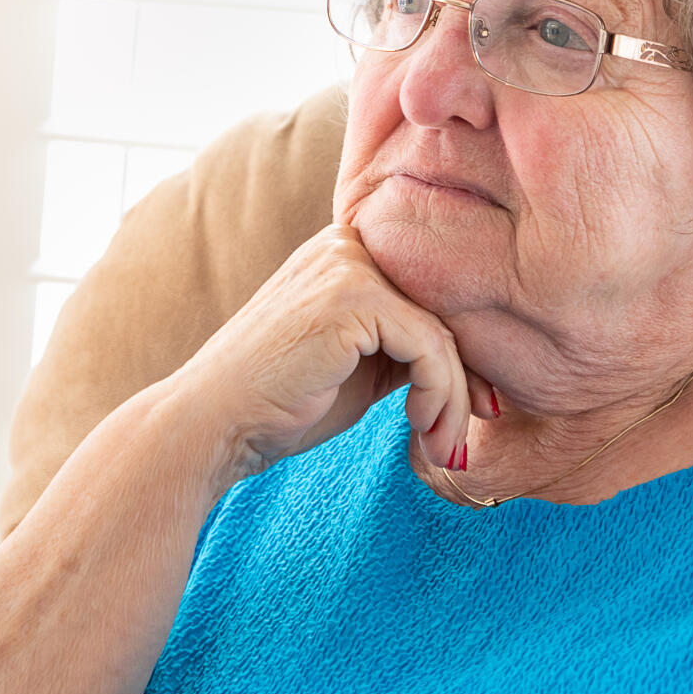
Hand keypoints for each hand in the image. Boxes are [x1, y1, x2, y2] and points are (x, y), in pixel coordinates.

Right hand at [165, 222, 494, 479]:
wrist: (215, 423)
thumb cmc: (280, 403)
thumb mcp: (361, 367)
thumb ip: (406, 347)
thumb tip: (477, 363)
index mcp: (345, 252)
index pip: (431, 297)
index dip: (462, 357)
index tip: (474, 412)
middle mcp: (348, 243)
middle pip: (444, 310)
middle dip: (466, 381)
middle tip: (463, 440)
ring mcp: (348, 264)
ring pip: (444, 333)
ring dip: (454, 401)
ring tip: (443, 449)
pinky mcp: (352, 297)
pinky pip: (430, 348)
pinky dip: (439, 397)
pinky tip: (420, 429)